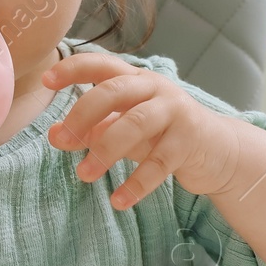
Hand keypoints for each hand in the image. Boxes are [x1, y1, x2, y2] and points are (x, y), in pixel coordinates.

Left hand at [44, 55, 240, 209]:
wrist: (218, 150)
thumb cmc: (164, 134)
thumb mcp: (126, 127)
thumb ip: (93, 129)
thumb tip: (55, 135)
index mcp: (135, 79)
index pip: (101, 64)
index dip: (74, 68)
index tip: (47, 81)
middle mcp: (155, 88)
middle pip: (113, 91)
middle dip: (82, 115)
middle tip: (62, 141)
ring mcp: (175, 111)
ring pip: (134, 124)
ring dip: (105, 150)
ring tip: (83, 175)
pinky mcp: (190, 140)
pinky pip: (159, 162)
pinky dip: (136, 183)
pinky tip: (118, 201)